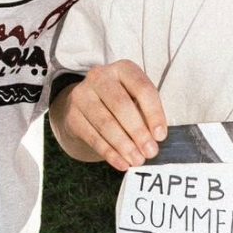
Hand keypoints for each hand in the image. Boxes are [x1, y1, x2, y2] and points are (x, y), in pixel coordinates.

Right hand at [52, 60, 166, 170]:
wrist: (85, 106)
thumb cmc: (120, 102)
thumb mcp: (135, 99)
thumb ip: (146, 114)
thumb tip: (156, 139)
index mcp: (123, 69)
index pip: (142, 89)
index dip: (154, 113)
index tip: (161, 136)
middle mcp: (100, 76)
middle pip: (122, 106)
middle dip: (138, 132)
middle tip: (150, 152)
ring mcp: (82, 94)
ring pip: (106, 123)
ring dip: (124, 145)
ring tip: (137, 160)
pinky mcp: (72, 115)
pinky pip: (93, 137)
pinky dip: (109, 153)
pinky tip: (122, 163)